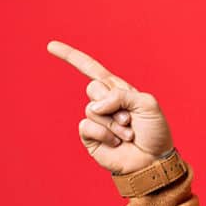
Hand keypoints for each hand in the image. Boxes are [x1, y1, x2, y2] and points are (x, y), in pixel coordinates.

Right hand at [47, 40, 173, 173]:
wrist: (153, 160)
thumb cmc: (154, 132)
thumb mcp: (147, 104)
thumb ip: (122, 95)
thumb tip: (95, 105)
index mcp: (119, 90)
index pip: (92, 69)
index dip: (72, 57)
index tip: (51, 46)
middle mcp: (105, 103)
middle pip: (93, 88)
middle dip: (114, 103)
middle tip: (130, 119)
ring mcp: (96, 120)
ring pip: (92, 109)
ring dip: (114, 123)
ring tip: (128, 133)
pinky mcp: (90, 137)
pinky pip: (87, 126)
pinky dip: (105, 133)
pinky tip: (116, 142)